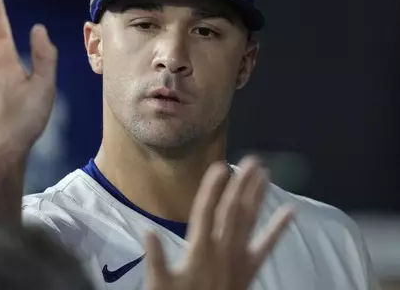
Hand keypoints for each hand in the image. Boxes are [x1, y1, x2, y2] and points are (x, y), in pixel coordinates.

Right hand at [144, 158, 293, 289]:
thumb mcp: (160, 284)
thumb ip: (156, 259)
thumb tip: (148, 232)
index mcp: (199, 250)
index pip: (206, 213)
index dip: (212, 189)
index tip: (220, 166)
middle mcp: (222, 249)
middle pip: (233, 211)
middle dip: (242, 185)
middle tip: (252, 161)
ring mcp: (239, 258)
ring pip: (249, 222)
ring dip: (257, 197)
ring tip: (266, 174)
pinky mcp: (250, 268)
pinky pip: (266, 246)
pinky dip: (278, 229)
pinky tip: (290, 212)